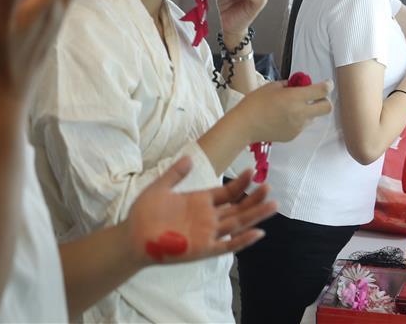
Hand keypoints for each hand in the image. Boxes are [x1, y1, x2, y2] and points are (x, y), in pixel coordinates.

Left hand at [124, 157, 276, 267]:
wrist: (133, 236)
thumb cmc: (145, 213)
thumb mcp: (160, 188)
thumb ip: (175, 174)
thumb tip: (189, 157)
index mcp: (200, 201)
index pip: (227, 192)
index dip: (240, 183)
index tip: (252, 171)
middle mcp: (208, 217)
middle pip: (237, 208)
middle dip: (254, 198)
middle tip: (269, 187)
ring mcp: (207, 233)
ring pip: (237, 224)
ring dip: (254, 215)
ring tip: (272, 204)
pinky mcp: (203, 249)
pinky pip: (227, 245)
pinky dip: (242, 240)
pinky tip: (257, 232)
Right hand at [235, 79, 333, 143]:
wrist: (245, 125)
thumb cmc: (255, 103)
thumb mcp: (271, 87)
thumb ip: (288, 85)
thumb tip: (298, 86)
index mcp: (295, 98)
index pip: (322, 91)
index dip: (328, 85)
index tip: (327, 83)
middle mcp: (301, 113)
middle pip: (327, 108)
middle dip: (324, 100)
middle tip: (315, 97)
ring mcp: (298, 126)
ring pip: (314, 117)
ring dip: (309, 111)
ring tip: (292, 108)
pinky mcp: (294, 135)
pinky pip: (302, 125)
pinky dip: (298, 120)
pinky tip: (284, 118)